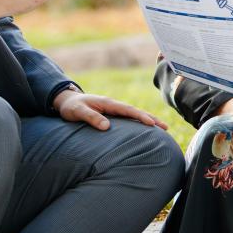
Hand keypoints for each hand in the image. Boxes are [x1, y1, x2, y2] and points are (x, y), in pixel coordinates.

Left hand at [53, 90, 168, 130]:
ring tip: (161, 129)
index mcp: (108, 103)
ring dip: (147, 121)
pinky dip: (138, 123)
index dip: (141, 117)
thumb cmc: (71, 107)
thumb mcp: (78, 112)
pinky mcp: (111, 116)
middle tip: (166, 128)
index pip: (128, 110)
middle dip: (151, 119)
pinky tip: (145, 131)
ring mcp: (113, 110)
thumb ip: (91, 117)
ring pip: (134, 115)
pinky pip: (128, 119)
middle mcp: (113, 106)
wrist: (66, 102)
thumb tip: (107, 127)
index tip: (152, 124)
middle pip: (136, 112)